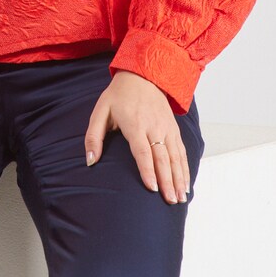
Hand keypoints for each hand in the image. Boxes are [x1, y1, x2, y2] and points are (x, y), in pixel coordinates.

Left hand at [84, 71, 190, 203]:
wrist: (144, 75)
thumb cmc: (118, 95)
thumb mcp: (100, 111)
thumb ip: (93, 137)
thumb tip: (90, 161)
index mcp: (135, 124)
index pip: (143, 151)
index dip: (148, 170)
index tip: (153, 188)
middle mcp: (154, 127)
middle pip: (162, 157)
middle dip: (168, 181)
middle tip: (170, 201)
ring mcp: (167, 128)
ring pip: (176, 156)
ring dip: (179, 178)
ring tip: (180, 198)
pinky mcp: (174, 129)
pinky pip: (182, 151)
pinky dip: (185, 168)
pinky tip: (186, 184)